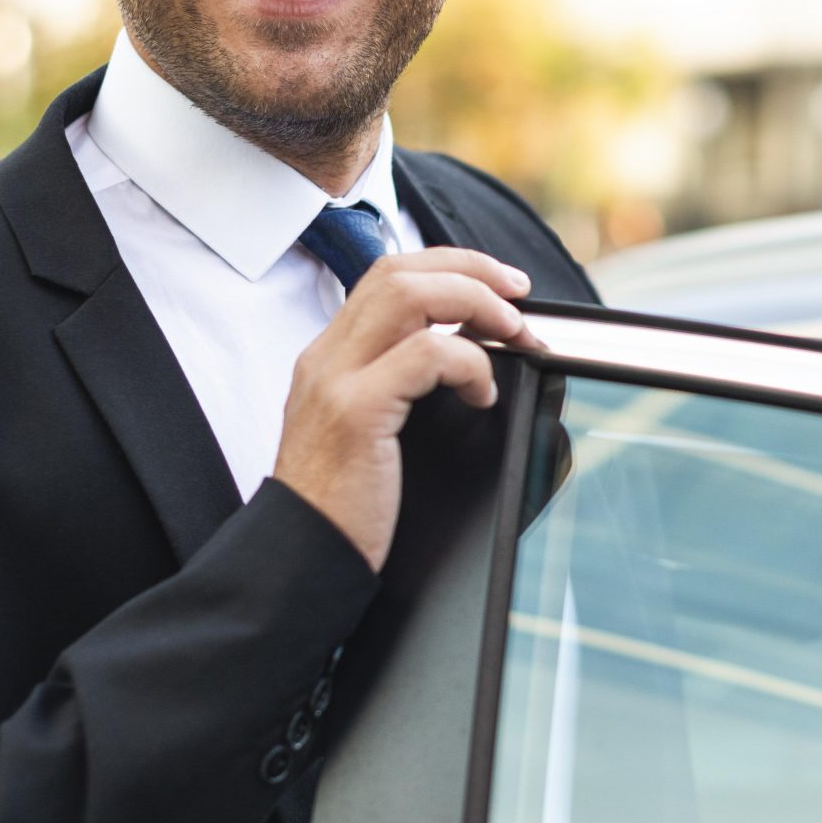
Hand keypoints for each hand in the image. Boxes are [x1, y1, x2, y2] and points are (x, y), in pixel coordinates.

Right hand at [271, 248, 537, 570]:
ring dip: (476, 303)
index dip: (450, 266)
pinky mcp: (356, 411)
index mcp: (329, 357)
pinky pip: (426, 354)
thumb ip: (396, 385)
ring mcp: (337, 379)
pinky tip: (483, 395)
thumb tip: (466, 356)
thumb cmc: (343, 505)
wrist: (301, 556)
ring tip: (513, 335)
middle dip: (472, 270)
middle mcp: (327, 357)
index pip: (388, 275)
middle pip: (400, 271)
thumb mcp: (362, 429)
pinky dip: (469, 364)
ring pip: (409, 294)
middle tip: (519, 297)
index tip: (499, 285)